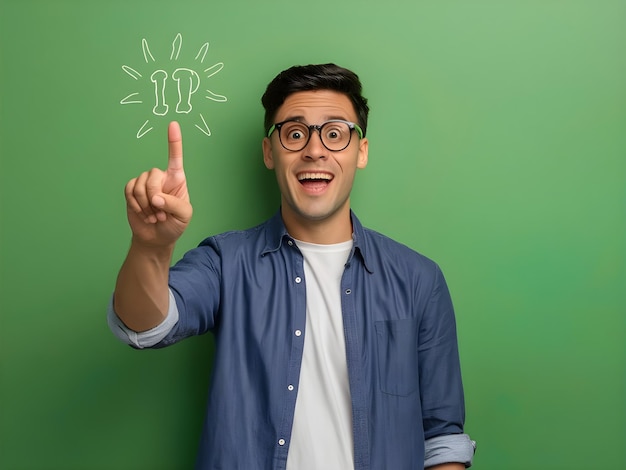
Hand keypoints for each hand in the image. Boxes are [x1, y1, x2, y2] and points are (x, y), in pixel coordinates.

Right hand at [124, 121, 192, 246]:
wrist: (157, 237)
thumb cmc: (174, 224)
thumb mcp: (183, 216)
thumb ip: (174, 204)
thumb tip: (156, 197)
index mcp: (177, 179)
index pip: (175, 158)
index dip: (174, 141)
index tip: (173, 124)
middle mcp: (161, 177)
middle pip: (152, 176)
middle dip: (154, 197)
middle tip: (161, 214)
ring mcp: (145, 183)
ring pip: (139, 184)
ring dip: (145, 206)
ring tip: (154, 216)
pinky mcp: (132, 190)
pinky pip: (129, 190)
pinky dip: (135, 205)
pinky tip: (143, 213)